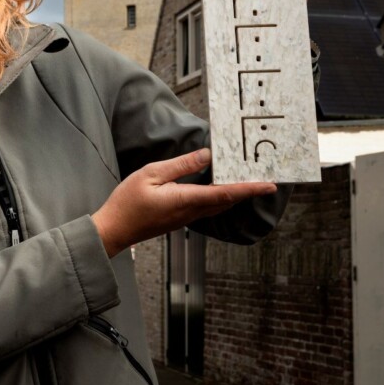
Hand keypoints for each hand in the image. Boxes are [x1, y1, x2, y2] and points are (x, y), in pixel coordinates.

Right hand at [91, 148, 276, 257]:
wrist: (114, 229)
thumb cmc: (128, 201)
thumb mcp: (151, 174)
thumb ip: (181, 165)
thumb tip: (206, 155)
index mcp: (186, 200)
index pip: (224, 194)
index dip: (249, 188)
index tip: (269, 185)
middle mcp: (191, 212)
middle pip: (226, 201)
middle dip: (248, 191)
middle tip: (266, 180)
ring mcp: (186, 218)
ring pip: (218, 206)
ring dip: (235, 195)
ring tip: (249, 182)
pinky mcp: (180, 218)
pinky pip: (207, 207)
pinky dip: (220, 197)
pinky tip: (220, 189)